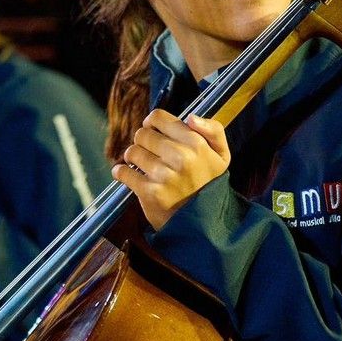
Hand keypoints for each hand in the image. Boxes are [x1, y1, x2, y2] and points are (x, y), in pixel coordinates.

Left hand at [111, 110, 229, 229]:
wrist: (203, 223)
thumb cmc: (208, 184)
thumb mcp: (221, 155)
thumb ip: (213, 130)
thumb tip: (191, 117)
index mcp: (196, 143)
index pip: (158, 117)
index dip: (152, 122)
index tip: (153, 131)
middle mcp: (180, 157)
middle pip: (142, 133)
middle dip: (144, 141)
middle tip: (151, 152)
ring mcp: (164, 175)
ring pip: (132, 151)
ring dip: (133, 157)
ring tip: (143, 165)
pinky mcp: (149, 192)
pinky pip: (123, 172)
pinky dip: (120, 172)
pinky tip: (126, 174)